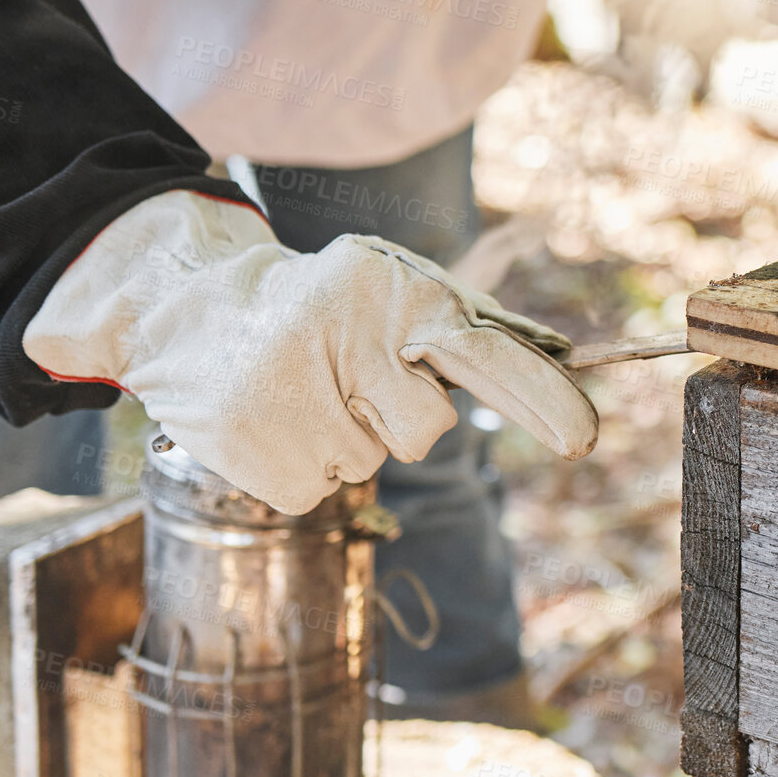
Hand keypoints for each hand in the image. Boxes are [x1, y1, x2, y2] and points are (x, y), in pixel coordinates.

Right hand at [23, 191, 596, 513]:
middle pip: (427, 427)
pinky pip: (322, 490)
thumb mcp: (392, 286)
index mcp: (393, 294)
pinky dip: (306, 466)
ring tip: (302, 389)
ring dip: (347, 437)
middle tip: (352, 379)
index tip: (584, 436)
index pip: (480, 350)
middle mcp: (345, 340)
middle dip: (400, 416)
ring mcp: (293, 399)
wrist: (193, 310)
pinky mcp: (254, 453)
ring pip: (371, 460)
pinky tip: (276, 420)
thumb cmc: (324, 302)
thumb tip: (562, 356)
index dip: (537, 396)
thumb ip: (469, 322)